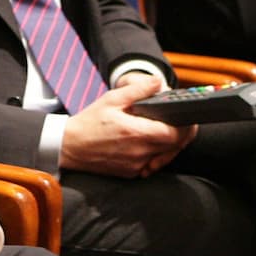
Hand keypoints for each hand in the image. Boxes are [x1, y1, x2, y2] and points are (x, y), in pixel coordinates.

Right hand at [61, 72, 195, 177]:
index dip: (185, 127)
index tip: (186, 118)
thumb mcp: (112, 99)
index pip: (174, 134)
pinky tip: (148, 144)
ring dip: (169, 146)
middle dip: (180, 135)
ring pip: (165, 157)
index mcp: (136, 133)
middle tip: (179, 123)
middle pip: (174, 147)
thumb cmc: (89, 122)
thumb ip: (138, 90)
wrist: (69, 146)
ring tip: (163, 132)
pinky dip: (155, 155)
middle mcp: (139, 152)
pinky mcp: (131, 173)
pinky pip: (152, 165)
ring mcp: (136, 166)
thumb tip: (159, 81)